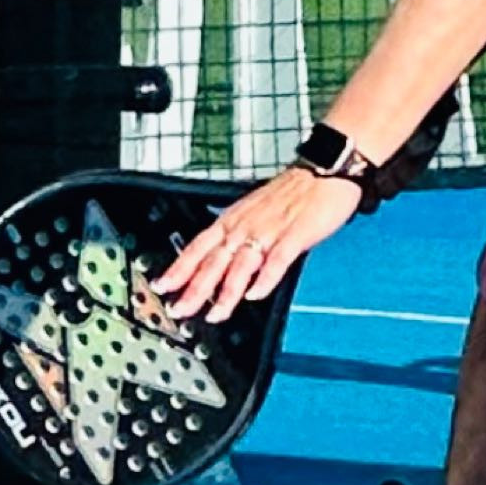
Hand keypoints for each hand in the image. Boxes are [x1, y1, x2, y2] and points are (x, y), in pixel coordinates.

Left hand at [156, 165, 361, 322]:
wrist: (323, 170)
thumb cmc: (291, 192)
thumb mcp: (252, 210)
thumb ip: (237, 235)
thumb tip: (220, 261)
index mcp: (233, 219)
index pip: (198, 247)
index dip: (179, 268)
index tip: (162, 286)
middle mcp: (245, 226)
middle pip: (214, 261)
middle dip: (194, 289)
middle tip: (180, 310)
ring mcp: (269, 231)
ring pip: (241, 266)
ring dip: (226, 292)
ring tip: (215, 314)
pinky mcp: (295, 235)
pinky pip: (277, 260)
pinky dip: (265, 279)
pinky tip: (256, 295)